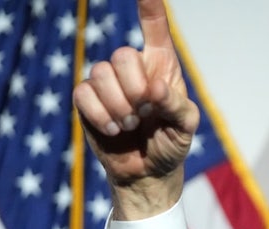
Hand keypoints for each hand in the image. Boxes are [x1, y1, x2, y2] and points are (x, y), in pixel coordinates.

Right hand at [73, 0, 198, 219]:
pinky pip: (83, 94)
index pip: (156, 30)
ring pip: (100, 74)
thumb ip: (176, 106)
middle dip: (134, 89)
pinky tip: (113, 129)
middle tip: (145, 113)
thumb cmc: (171, 144)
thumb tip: (154, 88)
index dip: (150, 8)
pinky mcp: (88, 101)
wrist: (147, 173)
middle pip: (122, 56)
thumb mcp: (185, 127)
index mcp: (162, 67)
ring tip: (130, 124)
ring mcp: (108, 84)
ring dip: (118, 106)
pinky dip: (100, 115)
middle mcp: (133, 69)